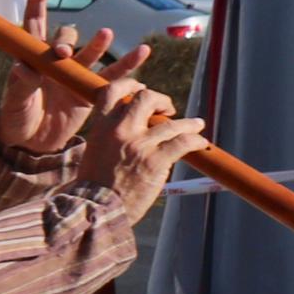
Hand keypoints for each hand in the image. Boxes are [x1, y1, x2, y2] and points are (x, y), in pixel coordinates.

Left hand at [0, 25, 130, 157]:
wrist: (30, 144)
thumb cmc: (15, 118)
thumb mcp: (13, 102)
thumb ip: (19, 85)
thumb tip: (24, 69)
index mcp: (32, 58)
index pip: (34, 24)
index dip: (38, 2)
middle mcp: (56, 61)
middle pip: (65, 39)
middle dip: (65, 42)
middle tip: (62, 54)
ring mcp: (74, 74)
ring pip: (90, 53)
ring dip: (98, 44)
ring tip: (105, 35)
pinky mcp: (90, 91)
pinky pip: (111, 76)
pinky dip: (127, 65)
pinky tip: (142, 53)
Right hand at [76, 74, 207, 202]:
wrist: (96, 209)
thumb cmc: (95, 186)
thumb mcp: (94, 152)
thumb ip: (110, 136)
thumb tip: (132, 128)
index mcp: (101, 127)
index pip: (113, 92)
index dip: (131, 85)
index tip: (142, 89)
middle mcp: (120, 131)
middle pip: (146, 98)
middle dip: (162, 100)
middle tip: (168, 110)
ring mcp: (139, 145)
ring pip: (172, 123)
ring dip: (189, 123)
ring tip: (196, 125)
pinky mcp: (156, 161)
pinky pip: (183, 142)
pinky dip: (195, 140)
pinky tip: (200, 142)